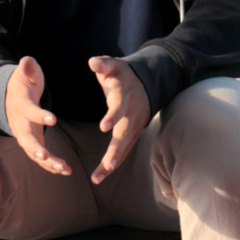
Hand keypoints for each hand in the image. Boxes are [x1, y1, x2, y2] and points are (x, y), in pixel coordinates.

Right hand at [6, 57, 71, 175]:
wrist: (10, 96)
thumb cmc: (23, 82)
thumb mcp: (26, 72)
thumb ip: (28, 68)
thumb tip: (27, 60)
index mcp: (20, 104)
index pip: (28, 110)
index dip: (39, 115)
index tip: (53, 119)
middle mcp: (19, 123)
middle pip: (25, 138)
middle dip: (35, 148)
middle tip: (46, 155)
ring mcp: (24, 134)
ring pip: (32, 152)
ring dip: (46, 162)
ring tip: (63, 167)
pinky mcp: (31, 142)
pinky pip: (39, 156)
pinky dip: (51, 164)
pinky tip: (66, 170)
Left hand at [89, 57, 150, 184]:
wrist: (147, 82)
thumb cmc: (123, 74)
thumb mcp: (113, 65)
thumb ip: (103, 64)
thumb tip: (92, 62)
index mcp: (125, 97)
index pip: (119, 108)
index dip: (113, 116)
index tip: (103, 126)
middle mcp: (131, 115)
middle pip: (124, 134)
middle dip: (115, 150)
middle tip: (107, 164)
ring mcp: (134, 127)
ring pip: (124, 147)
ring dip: (112, 163)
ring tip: (97, 177)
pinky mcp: (133, 135)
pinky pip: (123, 152)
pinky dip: (113, 164)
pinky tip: (100, 176)